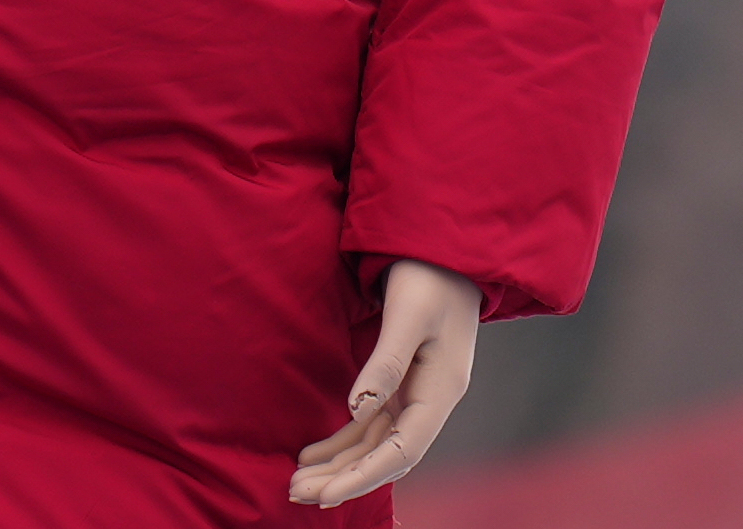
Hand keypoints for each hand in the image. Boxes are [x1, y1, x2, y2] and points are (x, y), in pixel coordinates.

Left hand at [291, 259, 476, 506]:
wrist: (445, 248)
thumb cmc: (429, 276)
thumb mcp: (408, 315)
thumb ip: (385, 364)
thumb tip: (356, 411)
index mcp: (441, 392)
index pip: (401, 451)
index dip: (363, 476)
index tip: (326, 495)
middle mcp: (431, 402)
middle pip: (385, 456)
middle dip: (343, 478)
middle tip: (297, 492)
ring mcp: (416, 394)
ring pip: (374, 444)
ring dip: (339, 464)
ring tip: (298, 480)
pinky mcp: (402, 382)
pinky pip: (370, 423)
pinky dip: (343, 439)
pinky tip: (313, 453)